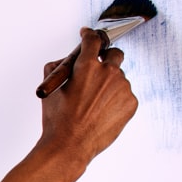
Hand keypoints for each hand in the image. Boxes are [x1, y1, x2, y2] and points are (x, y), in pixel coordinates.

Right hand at [39, 27, 137, 164]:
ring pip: (119, 79)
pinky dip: (115, 100)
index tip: (88, 35)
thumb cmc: (58, 121)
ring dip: (109, 85)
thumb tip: (63, 63)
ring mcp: (122, 88)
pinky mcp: (131, 103)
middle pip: (115, 54)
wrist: (69, 146)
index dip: (89, 35)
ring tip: (93, 105)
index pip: (93, 40)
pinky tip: (101, 113)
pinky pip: (125, 95)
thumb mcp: (50, 90)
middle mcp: (108, 73)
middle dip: (107, 57)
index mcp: (87, 66)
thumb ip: (56, 69)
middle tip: (98, 70)